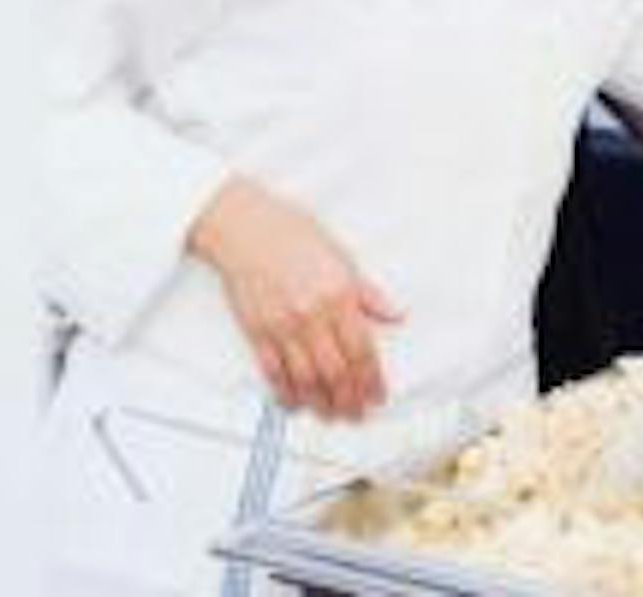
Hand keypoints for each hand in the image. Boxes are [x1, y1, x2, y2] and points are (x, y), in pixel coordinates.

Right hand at [188, 177, 400, 420]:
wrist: (247, 227)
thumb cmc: (295, 235)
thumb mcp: (343, 257)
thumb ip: (368, 293)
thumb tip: (395, 314)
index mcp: (339, 295)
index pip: (361, 349)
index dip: (372, 378)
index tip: (378, 395)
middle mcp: (312, 314)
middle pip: (335, 370)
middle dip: (348, 398)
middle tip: (357, 414)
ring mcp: (282, 325)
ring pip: (305, 377)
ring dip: (320, 402)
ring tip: (331, 415)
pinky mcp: (257, 330)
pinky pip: (273, 371)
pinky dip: (285, 392)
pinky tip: (295, 403)